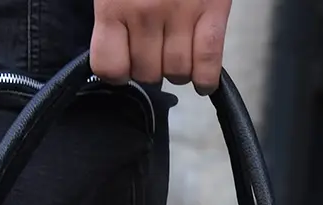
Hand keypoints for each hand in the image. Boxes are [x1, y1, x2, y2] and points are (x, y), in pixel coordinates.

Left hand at [90, 0, 231, 93]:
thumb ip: (114, 11)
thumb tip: (119, 50)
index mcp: (114, 4)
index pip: (109, 68)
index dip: (119, 72)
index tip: (125, 65)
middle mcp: (145, 12)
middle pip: (147, 73)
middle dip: (151, 67)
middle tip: (157, 49)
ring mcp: (180, 12)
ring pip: (177, 72)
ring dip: (178, 70)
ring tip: (179, 52)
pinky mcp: (213, 8)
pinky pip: (208, 60)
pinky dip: (206, 77)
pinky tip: (203, 79)